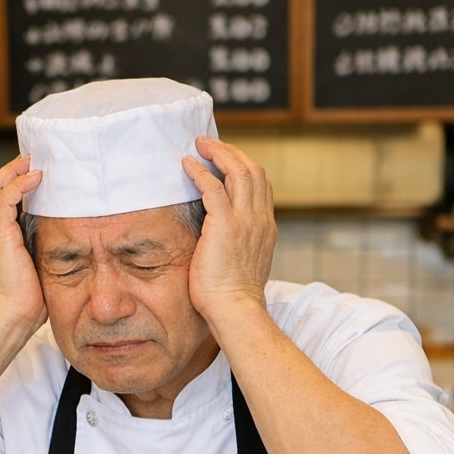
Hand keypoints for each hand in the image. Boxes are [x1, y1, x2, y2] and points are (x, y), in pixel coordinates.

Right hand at [0, 154, 47, 338]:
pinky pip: (4, 199)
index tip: (36, 172)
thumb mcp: (38, 267)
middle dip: (11, 170)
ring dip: (14, 171)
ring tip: (34, 161)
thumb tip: (65, 239)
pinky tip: (36, 177)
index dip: (14, 183)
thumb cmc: (27, 302)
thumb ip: (43, 249)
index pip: (0, 201)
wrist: (10, 318)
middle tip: (34, 158)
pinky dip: (19, 184)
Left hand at [181, 136, 276, 325]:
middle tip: (210, 143)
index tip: (227, 160)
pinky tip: (187, 165)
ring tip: (199, 144)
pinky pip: (213, 187)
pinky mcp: (224, 225)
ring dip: (218, 153)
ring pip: (237, 171)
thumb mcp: (244, 265)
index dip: (244, 167)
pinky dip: (200, 172)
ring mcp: (245, 220)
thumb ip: (240, 247)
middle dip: (232, 152)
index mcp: (265, 228)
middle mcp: (259, 219)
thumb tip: (225, 243)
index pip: (261, 186)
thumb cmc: (233, 298)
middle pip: (252, 171)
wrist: (236, 309)